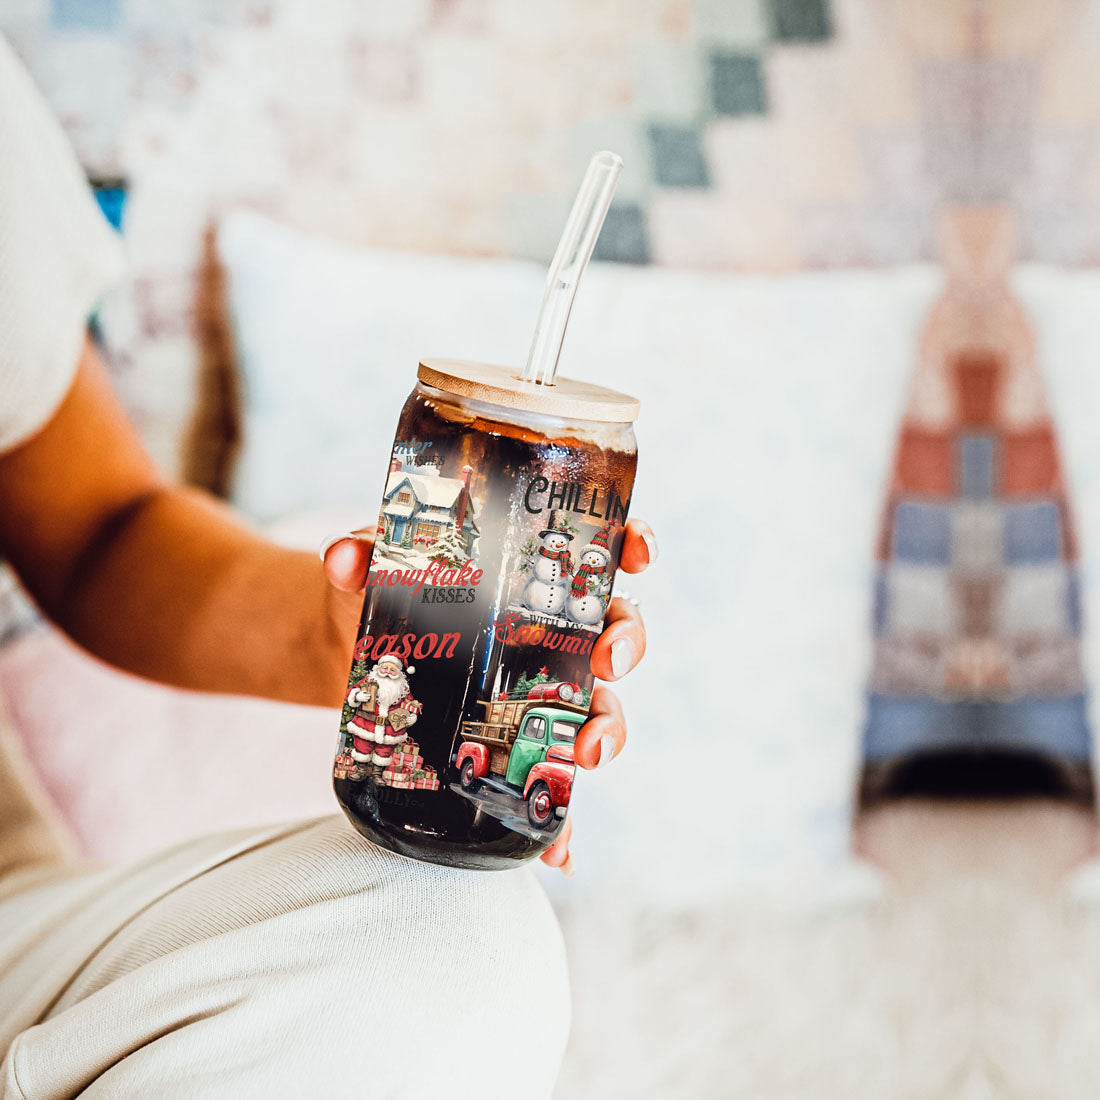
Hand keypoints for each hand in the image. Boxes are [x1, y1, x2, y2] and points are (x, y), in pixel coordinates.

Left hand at [322, 518, 656, 876]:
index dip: (633, 545)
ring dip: (607, 732)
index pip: (600, 551)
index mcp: (530, 573)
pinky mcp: (516, 739)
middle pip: (614, 631)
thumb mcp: (372, 567)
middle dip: (625, 644)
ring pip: (598, 706)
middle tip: (606, 662)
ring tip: (587, 756)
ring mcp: (540, 688)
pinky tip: (558, 848)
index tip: (638, 555)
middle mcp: (550, 629)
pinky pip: (550, 778)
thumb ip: (361, 555)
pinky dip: (561, 818)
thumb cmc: (382, 592)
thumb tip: (342, 557)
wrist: (352, 650)